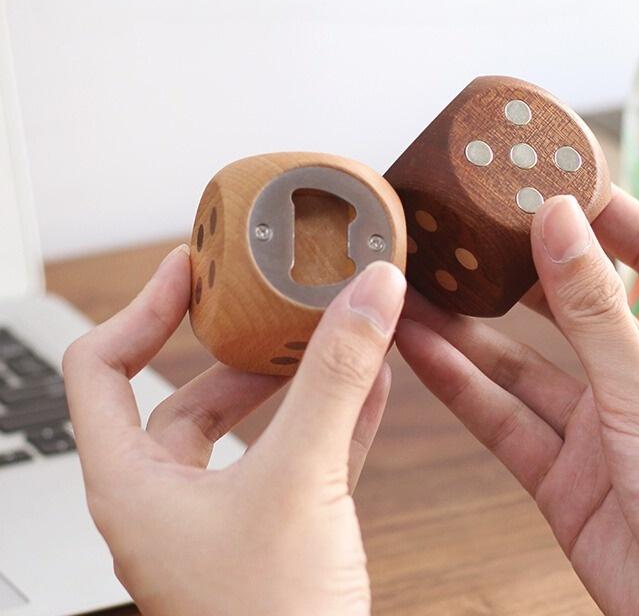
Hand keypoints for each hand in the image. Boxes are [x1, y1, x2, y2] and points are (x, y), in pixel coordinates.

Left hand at [63, 246, 405, 615]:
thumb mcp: (301, 480)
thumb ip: (336, 378)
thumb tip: (369, 292)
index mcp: (135, 484)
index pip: (102, 370)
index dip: (141, 308)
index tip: (190, 267)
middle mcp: (171, 498)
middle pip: (189, 395)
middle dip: (240, 346)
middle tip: (277, 302)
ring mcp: (225, 517)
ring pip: (250, 427)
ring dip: (294, 379)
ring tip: (334, 335)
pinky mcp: (277, 532)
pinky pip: (299, 456)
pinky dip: (332, 415)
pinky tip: (375, 383)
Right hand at [396, 189, 638, 614]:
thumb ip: (595, 310)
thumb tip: (561, 220)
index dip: (609, 211)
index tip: (555, 180)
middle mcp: (638, 375)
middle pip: (571, 302)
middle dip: (519, 269)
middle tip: (469, 233)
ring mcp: (596, 425)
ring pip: (521, 362)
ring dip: (469, 330)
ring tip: (416, 290)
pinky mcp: (561, 473)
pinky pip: (502, 417)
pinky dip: (460, 386)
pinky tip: (420, 352)